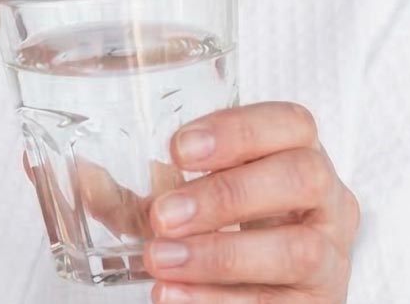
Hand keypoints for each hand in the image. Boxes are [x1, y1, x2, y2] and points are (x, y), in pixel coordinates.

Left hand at [143, 102, 358, 302]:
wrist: (260, 301)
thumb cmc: (232, 243)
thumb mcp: (189, 213)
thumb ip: (143, 198)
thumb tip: (79, 176)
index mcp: (303, 160)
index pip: (293, 124)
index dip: (241, 129)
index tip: (180, 148)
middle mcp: (330, 204)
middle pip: (305, 176)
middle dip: (229, 193)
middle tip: (166, 215)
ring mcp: (330, 259)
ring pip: (298, 249)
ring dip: (221, 255)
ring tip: (160, 261)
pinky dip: (218, 300)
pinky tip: (174, 295)